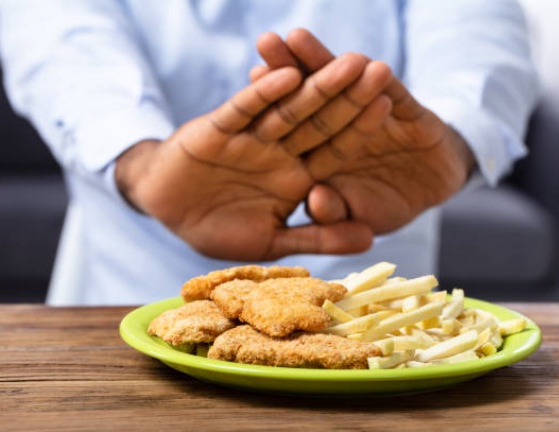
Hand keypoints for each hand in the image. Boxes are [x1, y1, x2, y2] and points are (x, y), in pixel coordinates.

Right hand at [115, 56, 390, 260]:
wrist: (167, 211)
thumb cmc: (219, 227)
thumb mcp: (272, 241)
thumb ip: (318, 236)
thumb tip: (371, 240)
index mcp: (296, 177)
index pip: (335, 150)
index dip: (362, 129)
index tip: (392, 107)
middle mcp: (279, 152)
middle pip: (320, 121)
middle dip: (350, 97)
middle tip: (381, 70)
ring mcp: (251, 138)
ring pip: (288, 108)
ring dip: (317, 87)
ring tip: (348, 62)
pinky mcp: (218, 128)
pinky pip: (243, 109)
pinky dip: (263, 95)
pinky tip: (288, 74)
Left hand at [255, 29, 475, 232]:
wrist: (435, 188)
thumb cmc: (387, 204)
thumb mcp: (358, 218)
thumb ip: (334, 214)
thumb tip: (315, 199)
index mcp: (323, 150)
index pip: (296, 124)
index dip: (275, 102)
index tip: (252, 77)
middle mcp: (344, 126)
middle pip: (312, 95)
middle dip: (290, 67)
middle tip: (266, 40)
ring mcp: (375, 115)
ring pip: (346, 88)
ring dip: (324, 62)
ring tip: (298, 38)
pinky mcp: (407, 112)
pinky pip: (394, 96)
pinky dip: (382, 84)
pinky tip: (365, 64)